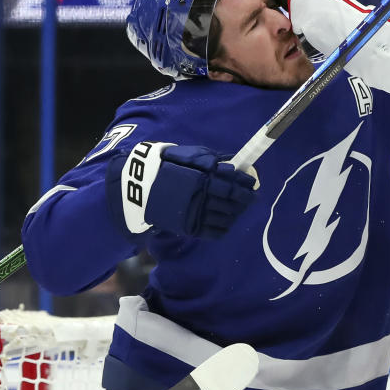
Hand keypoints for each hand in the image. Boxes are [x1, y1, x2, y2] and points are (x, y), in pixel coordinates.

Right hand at [107, 143, 257, 238]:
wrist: (137, 189)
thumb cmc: (163, 167)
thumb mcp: (185, 157)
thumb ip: (208, 160)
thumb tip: (231, 164)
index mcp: (200, 179)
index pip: (230, 184)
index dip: (244, 185)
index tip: (253, 184)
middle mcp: (200, 198)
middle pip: (231, 202)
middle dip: (245, 200)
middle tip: (251, 198)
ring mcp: (195, 214)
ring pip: (225, 217)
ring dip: (236, 213)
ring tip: (240, 209)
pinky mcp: (189, 228)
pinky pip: (213, 232)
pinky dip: (224, 228)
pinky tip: (228, 222)